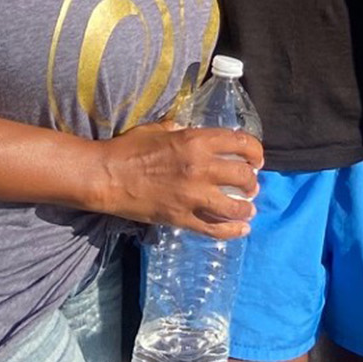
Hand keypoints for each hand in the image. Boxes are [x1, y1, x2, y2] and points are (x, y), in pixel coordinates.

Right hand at [92, 122, 261, 238]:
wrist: (106, 176)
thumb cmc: (128, 149)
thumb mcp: (157, 130)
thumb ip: (179, 130)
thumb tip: (188, 131)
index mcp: (195, 141)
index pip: (240, 143)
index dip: (255, 152)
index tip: (256, 159)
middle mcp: (200, 168)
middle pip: (243, 176)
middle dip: (251, 182)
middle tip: (250, 186)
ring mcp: (192, 196)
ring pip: (234, 206)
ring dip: (246, 208)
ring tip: (248, 209)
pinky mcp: (181, 218)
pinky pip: (214, 228)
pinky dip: (232, 231)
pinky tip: (242, 230)